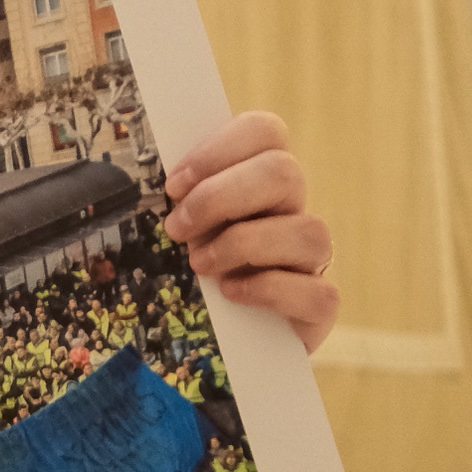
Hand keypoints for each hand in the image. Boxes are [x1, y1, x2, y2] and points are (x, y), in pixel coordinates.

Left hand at [162, 112, 336, 352]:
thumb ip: (177, 197)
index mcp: (258, 180)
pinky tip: (232, 293)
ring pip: (307, 230)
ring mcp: (311, 258)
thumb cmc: (190, 271)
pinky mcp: (319, 305)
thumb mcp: (178, 227)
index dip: (219, 150)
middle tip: (178, 228)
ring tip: (200, 265)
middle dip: (220, 197)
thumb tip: (153, 177)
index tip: (174, 184)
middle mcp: (292, 211)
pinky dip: (268, 289)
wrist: (216, 340)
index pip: (265, 131)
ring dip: (242, 245)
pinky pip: (315, 290)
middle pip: (284, 172)